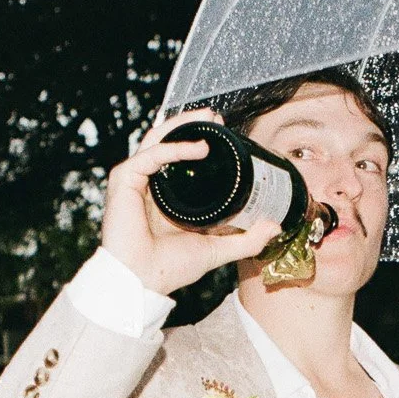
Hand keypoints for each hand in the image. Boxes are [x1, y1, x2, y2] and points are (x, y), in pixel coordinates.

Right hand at [100, 109, 280, 295]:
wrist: (142, 281)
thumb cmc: (169, 269)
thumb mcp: (216, 250)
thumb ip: (246, 241)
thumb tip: (275, 227)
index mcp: (165, 197)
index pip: (177, 157)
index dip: (199, 139)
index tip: (224, 132)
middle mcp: (147, 184)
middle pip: (167, 141)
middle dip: (192, 123)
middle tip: (217, 116)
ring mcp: (133, 180)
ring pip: (157, 139)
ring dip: (183, 124)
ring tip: (209, 117)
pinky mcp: (123, 180)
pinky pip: (151, 155)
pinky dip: (175, 149)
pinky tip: (199, 147)